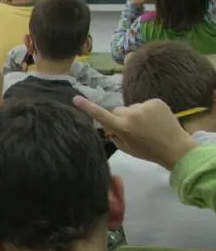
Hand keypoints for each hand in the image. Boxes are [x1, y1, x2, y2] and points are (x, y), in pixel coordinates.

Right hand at [74, 97, 198, 169]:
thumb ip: (114, 135)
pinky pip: (144, 104)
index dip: (87, 107)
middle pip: (117, 111)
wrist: (175, 148)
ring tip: (148, 126)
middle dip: (120, 118)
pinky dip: (147, 111)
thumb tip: (110, 126)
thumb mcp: (126, 148)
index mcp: (123, 128)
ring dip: (135, 115)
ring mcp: (145, 106)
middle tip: (132, 130)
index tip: (76, 99)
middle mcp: (132, 114)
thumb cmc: (148, 151)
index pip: (101, 116)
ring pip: (132, 108)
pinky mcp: (156, 101)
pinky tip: (155, 121)